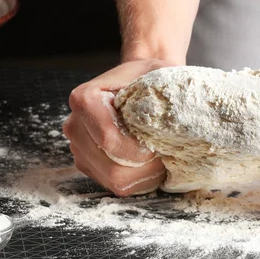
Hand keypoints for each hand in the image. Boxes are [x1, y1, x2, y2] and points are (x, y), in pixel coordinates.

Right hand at [63, 59, 174, 195]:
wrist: (137, 81)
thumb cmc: (148, 77)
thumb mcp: (157, 72)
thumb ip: (162, 88)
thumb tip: (184, 116)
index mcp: (85, 99)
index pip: (108, 138)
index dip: (136, 150)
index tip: (156, 146)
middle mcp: (76, 125)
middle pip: (110, 165)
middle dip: (144, 167)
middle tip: (165, 156)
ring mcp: (79, 148)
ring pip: (113, 180)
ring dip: (143, 176)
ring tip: (161, 161)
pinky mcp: (89, 164)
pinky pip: (114, 186)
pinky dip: (138, 181)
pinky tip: (151, 166)